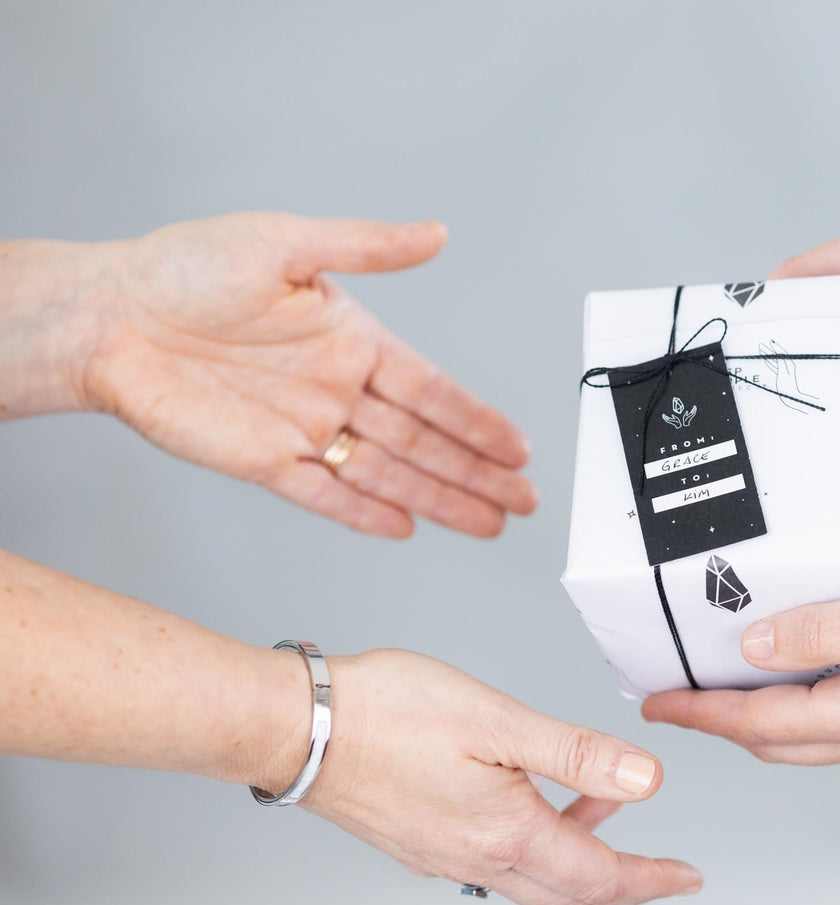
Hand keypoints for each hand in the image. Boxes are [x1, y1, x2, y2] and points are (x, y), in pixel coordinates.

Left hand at [10, 213, 536, 537]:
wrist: (109, 318)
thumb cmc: (186, 267)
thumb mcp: (286, 242)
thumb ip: (366, 246)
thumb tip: (436, 234)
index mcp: (352, 338)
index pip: (432, 389)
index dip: (477, 419)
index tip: (519, 446)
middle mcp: (336, 389)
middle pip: (423, 442)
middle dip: (478, 472)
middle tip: (523, 498)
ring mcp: (305, 430)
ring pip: (388, 474)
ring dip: (441, 500)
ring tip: (488, 522)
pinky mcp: (264, 463)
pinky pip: (326, 496)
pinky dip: (364, 514)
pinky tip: (406, 528)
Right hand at [269, 649, 701, 904]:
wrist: (298, 729)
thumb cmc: (386, 714)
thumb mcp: (499, 721)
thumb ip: (576, 755)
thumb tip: (645, 783)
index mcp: (505, 834)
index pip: (599, 878)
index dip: (651, 880)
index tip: (687, 879)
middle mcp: (477, 859)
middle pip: (572, 894)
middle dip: (626, 887)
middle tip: (665, 875)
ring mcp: (446, 856)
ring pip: (534, 880)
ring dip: (582, 862)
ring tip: (610, 817)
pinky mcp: (423, 840)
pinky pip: (499, 861)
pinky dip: (538, 845)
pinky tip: (540, 800)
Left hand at [641, 569, 839, 764]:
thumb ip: (817, 632)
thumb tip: (751, 648)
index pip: (753, 720)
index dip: (698, 711)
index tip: (655, 701)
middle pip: (775, 740)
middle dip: (720, 722)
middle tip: (681, 698)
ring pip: (811, 737)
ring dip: (762, 717)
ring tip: (734, 685)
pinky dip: (809, 707)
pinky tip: (814, 672)